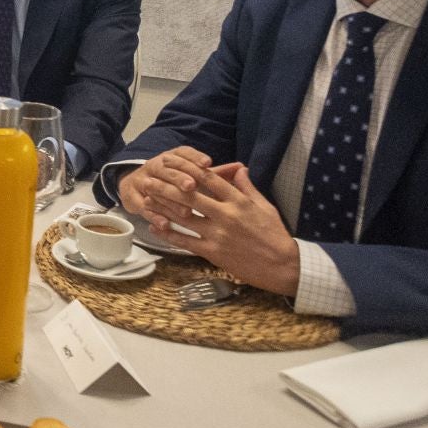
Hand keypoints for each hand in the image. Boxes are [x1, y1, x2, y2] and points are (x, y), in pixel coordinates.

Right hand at [118, 146, 220, 225]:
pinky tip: (164, 224)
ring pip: (156, 189)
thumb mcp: (195, 174)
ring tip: (185, 212)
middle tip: (192, 186)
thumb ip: (217, 174)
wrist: (138, 183)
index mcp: (173, 157)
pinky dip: (154, 216)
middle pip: (168, 169)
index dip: (194, 158)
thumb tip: (241, 167)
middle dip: (180, 177)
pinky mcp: (133, 198)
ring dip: (170, 201)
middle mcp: (156, 165)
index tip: (208, 163)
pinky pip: (143, 208)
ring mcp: (143, 181)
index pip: (183, 154)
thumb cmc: (175, 180)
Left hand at [156, 164, 300, 296]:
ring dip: (161, 206)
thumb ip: (248, 187)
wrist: (283, 266)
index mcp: (239, 201)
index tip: (171, 161)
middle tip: (149, 177)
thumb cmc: (275, 235)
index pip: (209, 178)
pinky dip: (168, 233)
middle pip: (190, 195)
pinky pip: (185, 241)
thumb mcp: (265, 206)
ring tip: (145, 197)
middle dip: (166, 185)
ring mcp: (218, 234)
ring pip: (183, 217)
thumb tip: (239, 168)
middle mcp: (226, 215)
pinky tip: (155, 226)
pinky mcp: (213, 252)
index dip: (187, 167)